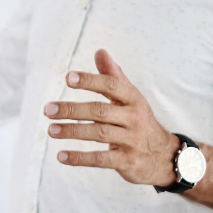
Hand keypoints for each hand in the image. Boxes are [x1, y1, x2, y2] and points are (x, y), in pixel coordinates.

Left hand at [45, 49, 178, 187]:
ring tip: (51, 129)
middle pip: (99, 111)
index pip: (111, 86)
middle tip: (48, 110)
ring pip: (98, 133)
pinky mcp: (127, 161)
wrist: (165, 156)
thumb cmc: (140, 121)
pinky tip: (62, 155)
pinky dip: (80, 158)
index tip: (68, 78)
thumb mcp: (131, 97)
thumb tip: (100, 51)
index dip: (90, 81)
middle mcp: (134, 118)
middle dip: (72, 110)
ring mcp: (131, 140)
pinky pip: (100, 159)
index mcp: (133, 99)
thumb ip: (113, 76)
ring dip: (72, 131)